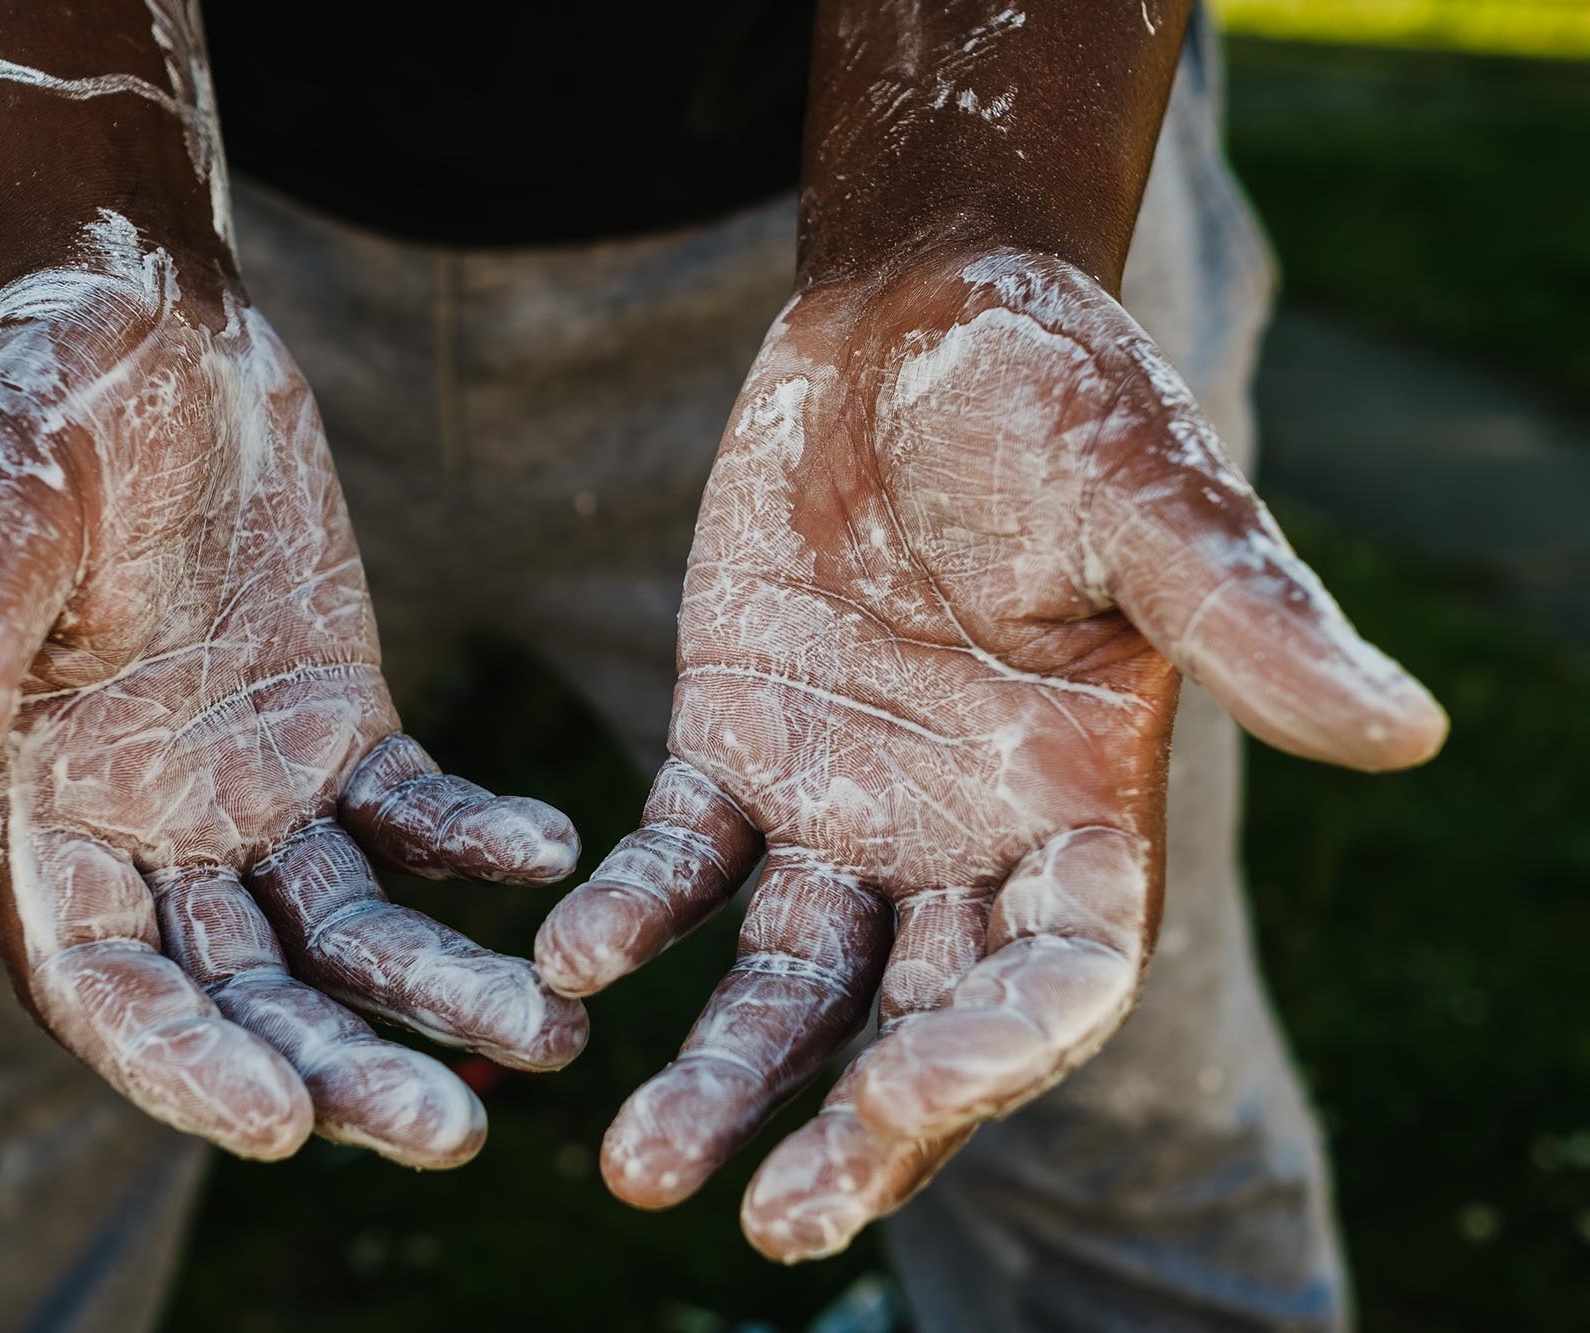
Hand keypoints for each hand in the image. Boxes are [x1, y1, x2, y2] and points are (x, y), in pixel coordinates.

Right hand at [0, 214, 587, 1166]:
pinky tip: (553, 849)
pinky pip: (419, 816)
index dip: (181, 1065)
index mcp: (46, 813)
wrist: (146, 326)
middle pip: (248, 990)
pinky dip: (477, 841)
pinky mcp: (342, 730)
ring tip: (546, 1035)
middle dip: (342, 1067)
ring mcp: (253, 790)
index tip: (279, 1125)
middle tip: (452, 1129)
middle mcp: (151, 830)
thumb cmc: (41, 409)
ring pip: (348, 929)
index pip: (107, 984)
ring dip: (437, 984)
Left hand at [536, 245, 1444, 1258]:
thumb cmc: (1053, 389)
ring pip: (782, 977)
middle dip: (843, 1129)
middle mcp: (965, 840)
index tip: (895, 1103)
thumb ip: (1245, 618)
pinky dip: (630, 915)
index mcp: (1084, 809)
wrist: (912, 313)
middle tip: (766, 1227)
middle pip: (911, 1024)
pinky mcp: (736, 750)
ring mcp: (844, 808)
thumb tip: (1409, 732)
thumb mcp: (1144, 496)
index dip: (989, 1058)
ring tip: (637, 1167)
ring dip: (717, 1072)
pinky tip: (571, 960)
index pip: (1055, 984)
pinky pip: (678, 864)